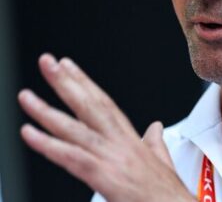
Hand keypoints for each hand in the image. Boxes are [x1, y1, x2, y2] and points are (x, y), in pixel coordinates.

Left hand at [18, 53, 194, 201]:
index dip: (85, 83)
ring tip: (26, 96)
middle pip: (89, 106)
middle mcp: (120, 143)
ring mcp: (112, 157)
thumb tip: (155, 128)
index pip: (104, 104)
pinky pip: (70, 157)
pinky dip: (48, 145)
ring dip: (46, 110)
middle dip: (66, 82)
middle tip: (47, 61)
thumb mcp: (162, 162)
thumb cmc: (167, 193)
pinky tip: (29, 133)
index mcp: (131, 140)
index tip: (68, 66)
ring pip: (75, 128)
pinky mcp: (104, 175)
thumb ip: (155, 143)